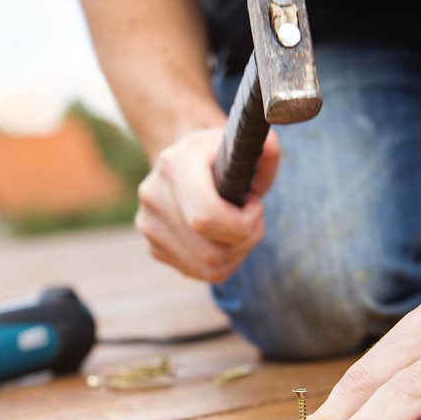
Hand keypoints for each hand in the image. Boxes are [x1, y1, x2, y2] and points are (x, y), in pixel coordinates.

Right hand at [135, 127, 279, 283]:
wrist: (183, 163)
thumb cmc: (218, 157)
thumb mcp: (244, 147)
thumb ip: (265, 150)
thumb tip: (271, 147)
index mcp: (174, 166)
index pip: (205, 218)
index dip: (242, 224)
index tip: (255, 205)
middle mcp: (154, 197)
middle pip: (211, 252)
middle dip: (245, 240)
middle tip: (252, 219)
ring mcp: (149, 226)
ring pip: (209, 268)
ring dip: (237, 253)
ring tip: (240, 227)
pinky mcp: (154, 247)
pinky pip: (201, 272)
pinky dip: (223, 262)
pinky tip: (224, 238)